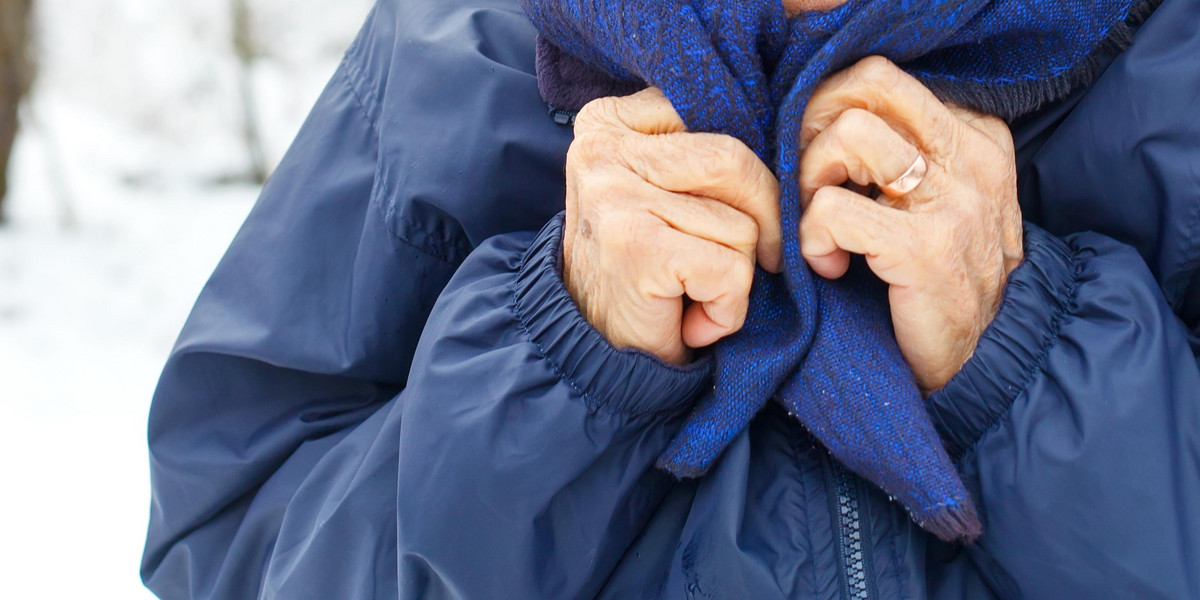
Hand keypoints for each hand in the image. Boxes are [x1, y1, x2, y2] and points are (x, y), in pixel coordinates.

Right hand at [562, 88, 782, 364]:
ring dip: (738, 274)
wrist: (598, 359)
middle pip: (737, 161)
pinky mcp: (634, 246)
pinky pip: (731, 268)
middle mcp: (601, 149)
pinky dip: (728, 308)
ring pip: (740, 220)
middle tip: (737, 266)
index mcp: (608, 120)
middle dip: (760, 223)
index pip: (719, 113)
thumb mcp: (665, 190)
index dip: (749, 175)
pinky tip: (694, 320)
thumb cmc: (645, 271)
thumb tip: (790, 133)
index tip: (729, 216)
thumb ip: (703, 149)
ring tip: (695, 294)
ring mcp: (614, 196)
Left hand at [798, 56, 1023, 392]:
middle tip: (813, 184)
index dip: (832, 113)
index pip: (882, 79)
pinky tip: (830, 268)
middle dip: (815, 128)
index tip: (826, 166)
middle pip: (867, 85)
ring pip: (849, 135)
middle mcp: (973, 158)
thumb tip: (821, 118)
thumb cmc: (935, 281)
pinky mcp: (925, 249)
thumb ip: (898, 154)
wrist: (977, 367)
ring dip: (812, 183)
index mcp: (976, 137)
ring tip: (823, 227)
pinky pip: (832, 210)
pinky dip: (811, 240)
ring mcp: (954, 202)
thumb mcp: (930, 202)